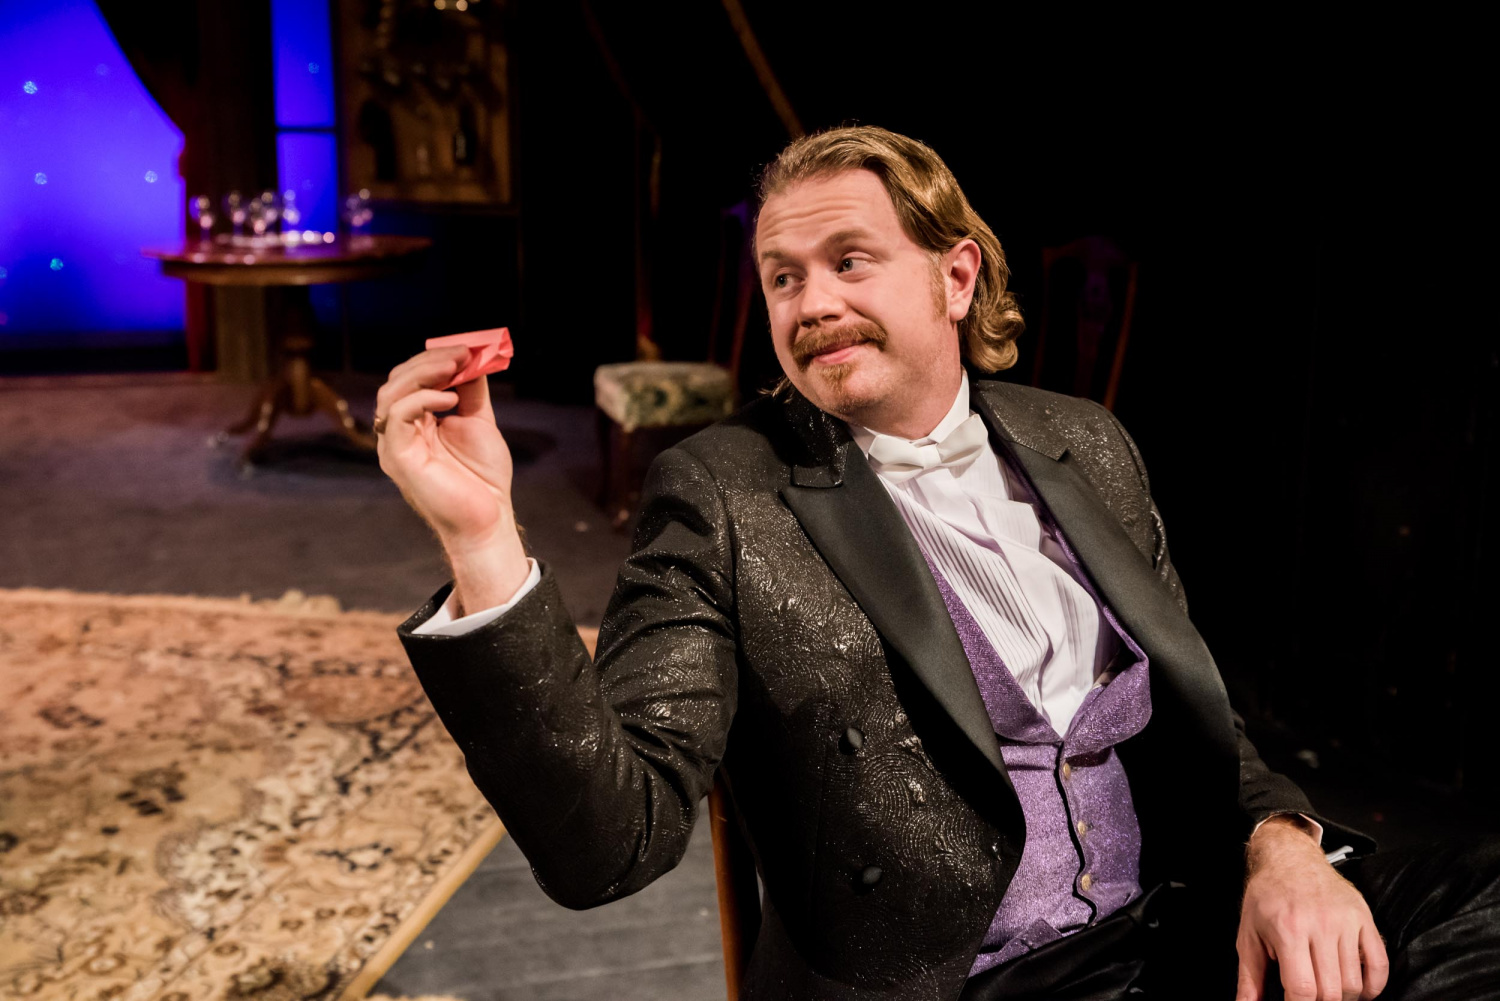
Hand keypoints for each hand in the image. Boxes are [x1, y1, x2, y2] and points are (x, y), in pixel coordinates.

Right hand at [375, 347, 528, 606]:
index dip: (433, 359)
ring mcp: (394, 445)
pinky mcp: (397, 458)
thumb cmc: (483, 478)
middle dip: (428, 362)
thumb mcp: (479, 422)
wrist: (489, 518)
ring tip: (455, 368)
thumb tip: (472, 357)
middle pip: (397, 381)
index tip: (465, 349)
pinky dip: (422, 399)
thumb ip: (471, 391)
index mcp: (415, 423)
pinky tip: (450, 400)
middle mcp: (399, 432)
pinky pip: (397, 417)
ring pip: (391, 393)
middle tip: (461, 353)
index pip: (410, 379)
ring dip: (423, 373)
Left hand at [1236, 816, 1387, 1000]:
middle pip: (1331, 991)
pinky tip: (1357, 990)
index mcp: (1288, 929)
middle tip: (1308, 997)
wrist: (1290, 858)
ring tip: (1326, 991)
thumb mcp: (1249, 935)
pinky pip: (1380, 964)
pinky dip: (1373, 987)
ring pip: (1354, 983)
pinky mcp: (1364, 918)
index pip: (1302, 989)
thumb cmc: (1267, 897)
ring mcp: (1346, 921)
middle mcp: (1321, 925)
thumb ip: (1249, 977)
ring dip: (1343, 998)